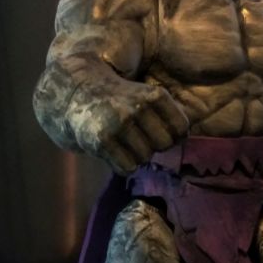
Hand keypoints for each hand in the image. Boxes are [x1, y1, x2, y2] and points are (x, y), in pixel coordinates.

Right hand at [74, 82, 189, 174]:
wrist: (77, 94)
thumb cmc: (122, 101)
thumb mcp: (149, 97)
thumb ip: (169, 115)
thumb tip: (185, 139)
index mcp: (155, 95)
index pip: (181, 129)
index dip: (174, 135)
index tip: (161, 130)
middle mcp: (139, 108)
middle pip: (164, 145)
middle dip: (155, 145)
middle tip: (140, 136)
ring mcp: (120, 125)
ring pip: (145, 158)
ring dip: (136, 155)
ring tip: (124, 141)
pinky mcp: (103, 140)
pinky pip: (127, 168)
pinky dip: (122, 165)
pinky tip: (113, 150)